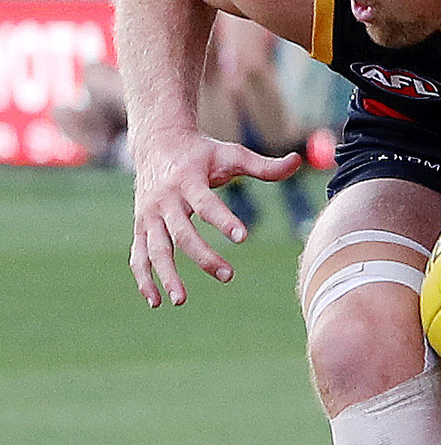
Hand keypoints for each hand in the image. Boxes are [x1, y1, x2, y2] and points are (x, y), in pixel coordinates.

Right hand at [127, 130, 301, 306]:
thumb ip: (263, 166)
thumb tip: (298, 162)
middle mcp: (164, 200)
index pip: (206, 204)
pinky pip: (138, 255)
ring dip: (166, 275)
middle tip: (229, 276)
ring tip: (181, 301)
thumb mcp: (231, 154)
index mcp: (188, 181)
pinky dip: (143, 278)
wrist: (156, 142)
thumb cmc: (202, 152)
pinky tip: (155, 301)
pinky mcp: (140, 227)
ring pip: (155, 249)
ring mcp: (148, 215)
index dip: (223, 220)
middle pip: (181, 233)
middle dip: (203, 256)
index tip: (243, 238)